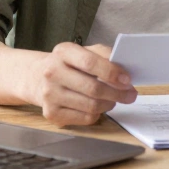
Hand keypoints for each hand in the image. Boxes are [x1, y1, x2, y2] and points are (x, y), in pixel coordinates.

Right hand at [21, 42, 136, 125]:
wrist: (38, 78)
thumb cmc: (69, 64)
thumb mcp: (84, 51)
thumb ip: (104, 56)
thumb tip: (125, 71)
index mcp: (63, 52)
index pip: (90, 63)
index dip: (112, 73)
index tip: (127, 80)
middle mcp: (52, 73)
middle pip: (93, 88)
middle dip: (117, 93)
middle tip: (130, 94)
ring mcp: (50, 95)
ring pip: (91, 106)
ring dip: (109, 104)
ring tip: (114, 99)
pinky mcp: (51, 113)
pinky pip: (85, 118)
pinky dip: (98, 113)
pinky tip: (98, 106)